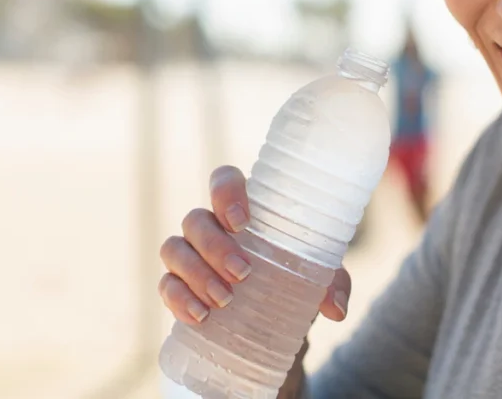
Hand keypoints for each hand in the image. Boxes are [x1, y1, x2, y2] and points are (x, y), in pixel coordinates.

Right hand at [159, 165, 352, 393]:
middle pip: (195, 219)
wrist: (273, 321)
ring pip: (174, 248)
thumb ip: (333, 282)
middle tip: (242, 274)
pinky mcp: (177, 286)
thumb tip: (336, 308)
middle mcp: (210, 226)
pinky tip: (200, 316)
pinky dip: (179, 299)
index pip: (224, 180)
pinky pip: (166, 285)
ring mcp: (189, 255)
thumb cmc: (294, 280)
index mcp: (243, 209)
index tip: (241, 220)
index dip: (226, 192)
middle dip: (214, 245)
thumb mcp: (318, 277)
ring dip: (196, 273)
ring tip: (224, 301)